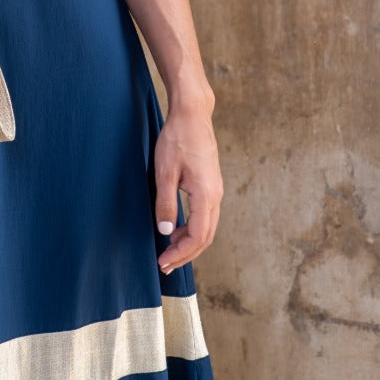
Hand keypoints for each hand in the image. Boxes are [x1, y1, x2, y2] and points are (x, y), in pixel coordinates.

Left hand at [153, 101, 222, 274]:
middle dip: (185, 254)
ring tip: (168, 251)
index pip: (198, 237)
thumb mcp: (165, 171)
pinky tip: (177, 229)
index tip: (163, 262)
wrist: (193, 115)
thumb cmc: (177, 139)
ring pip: (207, 228)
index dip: (180, 254)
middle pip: (205, 237)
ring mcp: (216, 191)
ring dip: (189, 243)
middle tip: (164, 264)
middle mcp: (216, 196)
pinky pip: (206, 216)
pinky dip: (193, 229)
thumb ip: (166, 202)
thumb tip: (166, 231)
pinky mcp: (211, 185)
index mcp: (206, 195)